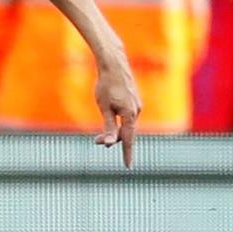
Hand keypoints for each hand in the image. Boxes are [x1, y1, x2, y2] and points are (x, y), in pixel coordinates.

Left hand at [94, 52, 140, 166]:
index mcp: (130, 115)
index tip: (128, 167)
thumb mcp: (104, 107)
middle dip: (112, 139)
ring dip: (114, 130)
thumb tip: (111, 144)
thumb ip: (109, 126)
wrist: (114, 64)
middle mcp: (137, 111)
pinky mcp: (133, 100)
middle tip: (96, 141)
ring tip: (99, 134)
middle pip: (125, 132)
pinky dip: (118, 122)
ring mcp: (136, 105)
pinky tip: (110, 116)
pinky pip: (127, 117)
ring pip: (126, 124)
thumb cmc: (106, 85)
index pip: (129, 140)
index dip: (127, 154)